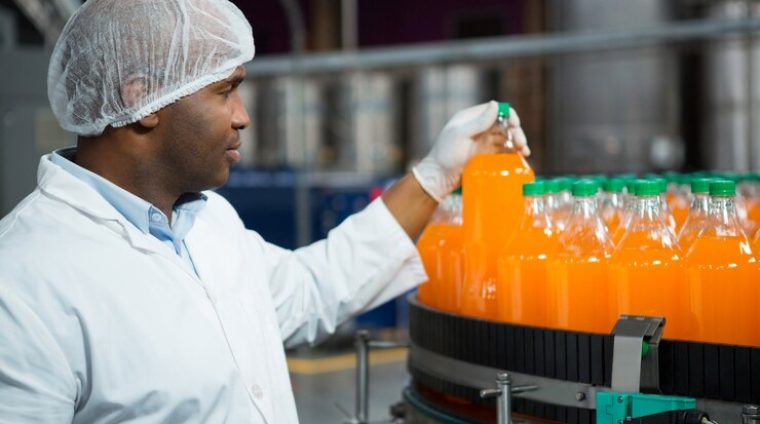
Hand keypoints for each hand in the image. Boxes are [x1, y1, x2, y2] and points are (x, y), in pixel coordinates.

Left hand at [412, 100, 528, 201]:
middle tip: (521, 144)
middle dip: (515, 131)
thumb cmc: (445, 155)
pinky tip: (520, 157)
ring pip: (505, 137)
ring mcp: (482, 142)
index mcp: (470, 118)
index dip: (509, 115)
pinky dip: (512, 152)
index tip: (516, 125)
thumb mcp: (461, 135)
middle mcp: (478, 127)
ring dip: (517, 142)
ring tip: (524, 152)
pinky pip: (502, 150)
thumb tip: (495, 105)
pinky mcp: (485, 155)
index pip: (495, 110)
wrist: (438, 178)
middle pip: (504, 124)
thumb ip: (479, 121)